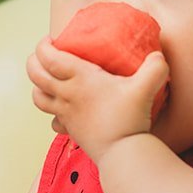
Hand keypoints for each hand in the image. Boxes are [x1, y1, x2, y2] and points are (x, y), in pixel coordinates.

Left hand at [28, 36, 168, 161]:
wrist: (120, 153)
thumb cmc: (129, 119)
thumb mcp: (145, 88)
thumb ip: (155, 68)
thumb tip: (158, 55)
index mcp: (80, 78)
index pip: (48, 57)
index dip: (43, 46)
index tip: (51, 39)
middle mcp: (67, 95)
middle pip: (35, 75)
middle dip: (34, 61)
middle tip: (44, 55)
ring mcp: (66, 114)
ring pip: (38, 97)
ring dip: (38, 86)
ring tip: (49, 80)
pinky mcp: (70, 130)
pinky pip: (52, 120)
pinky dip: (52, 113)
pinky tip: (62, 111)